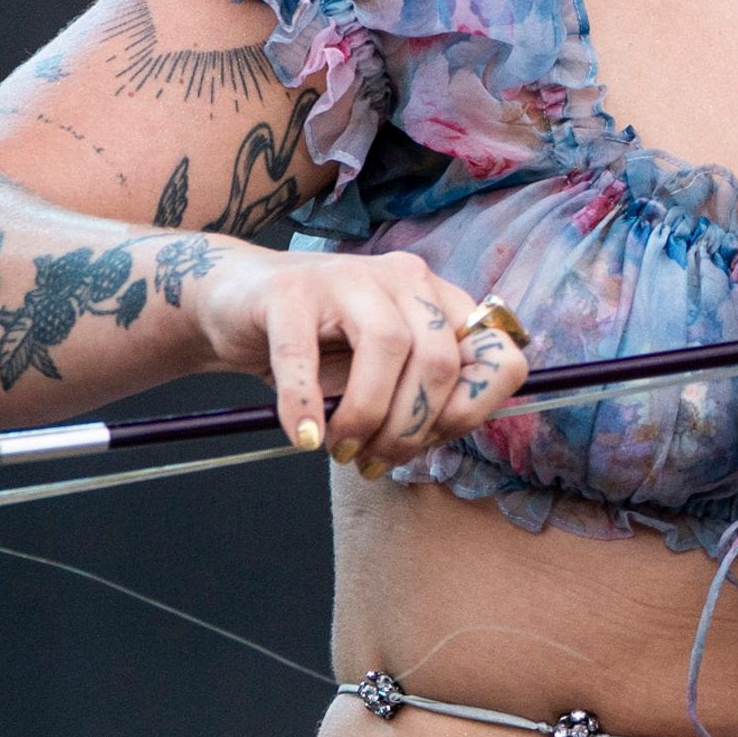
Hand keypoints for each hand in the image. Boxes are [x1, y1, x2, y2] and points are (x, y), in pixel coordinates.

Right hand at [186, 247, 530, 474]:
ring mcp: (347, 276)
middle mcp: (405, 279)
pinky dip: (305, 404)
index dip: (476, 409)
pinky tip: (304, 436)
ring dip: (366, 417)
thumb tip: (438, 436)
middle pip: (439, 359)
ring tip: (340, 449)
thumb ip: (424, 398)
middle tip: (373, 459)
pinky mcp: (289, 291)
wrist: (236, 303)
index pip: (501, 354)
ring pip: (387, 348)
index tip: (433, 440)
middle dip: (411, 428)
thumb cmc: (319, 347)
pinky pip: (304, 354)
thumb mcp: (385, 374)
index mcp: (441, 302)